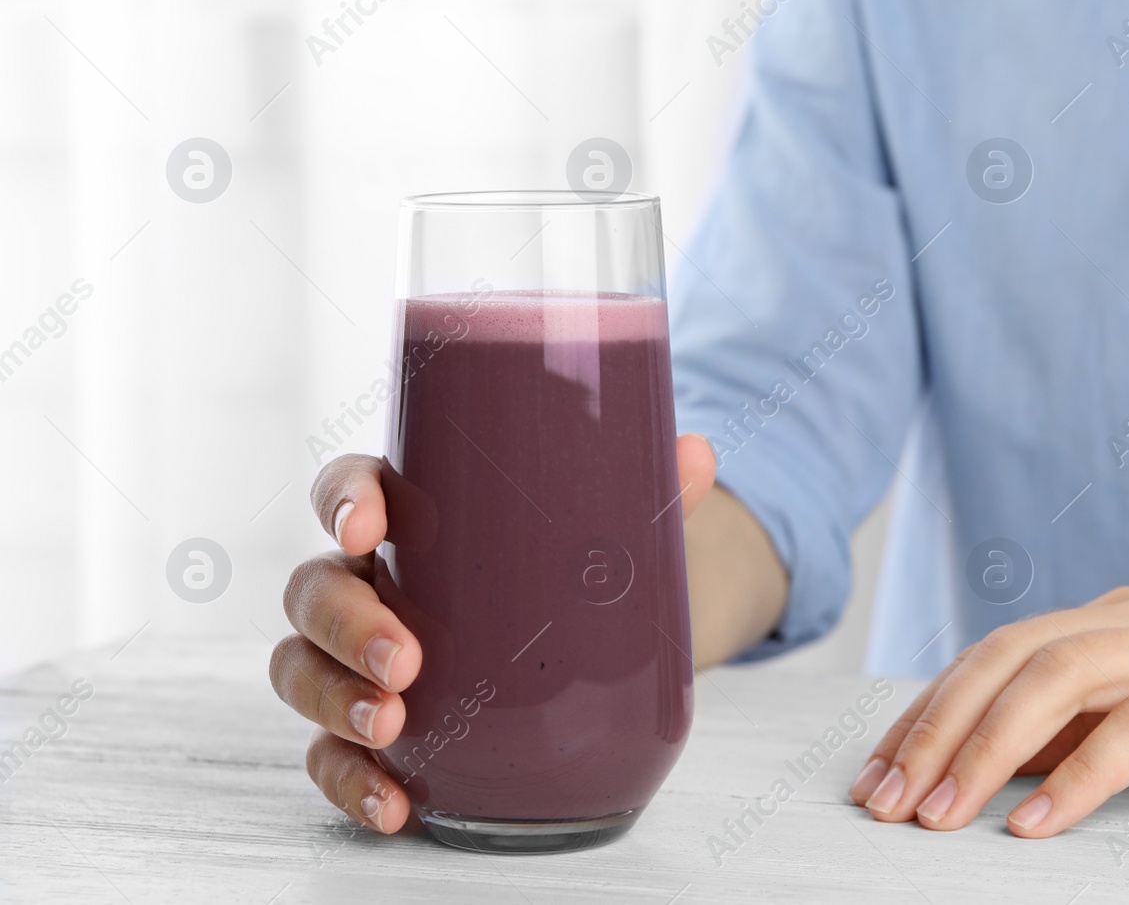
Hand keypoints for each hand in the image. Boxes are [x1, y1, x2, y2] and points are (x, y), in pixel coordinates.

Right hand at [268, 436, 716, 832]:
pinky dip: (351, 781)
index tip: (369, 524)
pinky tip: (396, 802)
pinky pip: (330, 757)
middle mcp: (370, 583)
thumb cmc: (565, 565)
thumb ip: (651, 491)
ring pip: (301, 671)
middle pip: (314, 589)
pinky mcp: (369, 730)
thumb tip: (698, 453)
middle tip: (406, 659)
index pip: (351, 489)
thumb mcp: (610, 524)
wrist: (584, 644)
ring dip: (334, 701)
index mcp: (412, 517)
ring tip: (393, 726)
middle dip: (345, 624)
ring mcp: (359, 660)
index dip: (343, 501)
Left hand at [848, 586, 1128, 837]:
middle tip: (885, 799)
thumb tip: (1003, 762)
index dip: (928, 710)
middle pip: (1008, 658)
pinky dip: (1080, 774)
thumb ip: (1094, 723)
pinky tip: (1038, 821)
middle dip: (934, 728)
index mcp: (1119, 618)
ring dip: (986, 749)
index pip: (997, 654)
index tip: (879, 772)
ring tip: (940, 814)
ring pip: (1058, 679)